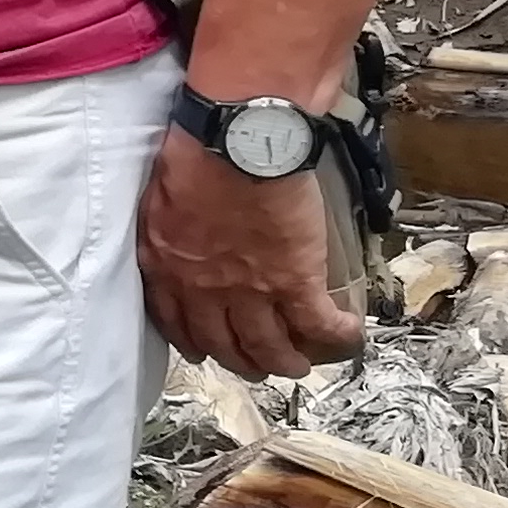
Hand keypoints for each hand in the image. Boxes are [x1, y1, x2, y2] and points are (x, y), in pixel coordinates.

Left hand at [139, 128, 361, 377]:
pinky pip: (316, 324)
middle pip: (221, 343)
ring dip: (285, 362)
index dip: (192, 340)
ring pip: (268, 345)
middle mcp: (201, 289)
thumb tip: (179, 231)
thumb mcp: (160, 198)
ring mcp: (249, 290)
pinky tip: (348, 336)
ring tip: (299, 366)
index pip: (173, 320)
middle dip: (239, 360)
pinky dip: (335, 336)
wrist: (236, 142)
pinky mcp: (294, 280)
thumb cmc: (194, 153)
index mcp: (165, 266)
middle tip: (256, 365)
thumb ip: (167, 227)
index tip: (201, 349)